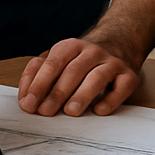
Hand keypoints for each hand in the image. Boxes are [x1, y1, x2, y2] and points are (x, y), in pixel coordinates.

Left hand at [17, 37, 139, 116]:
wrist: (119, 42)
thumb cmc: (80, 59)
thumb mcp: (56, 58)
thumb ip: (37, 73)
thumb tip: (26, 97)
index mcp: (70, 46)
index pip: (52, 63)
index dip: (39, 84)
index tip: (29, 103)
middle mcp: (92, 52)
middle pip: (73, 71)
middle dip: (57, 92)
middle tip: (46, 111)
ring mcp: (112, 63)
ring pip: (97, 77)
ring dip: (82, 95)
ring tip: (71, 111)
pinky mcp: (128, 76)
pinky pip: (121, 87)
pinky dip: (111, 100)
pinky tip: (100, 110)